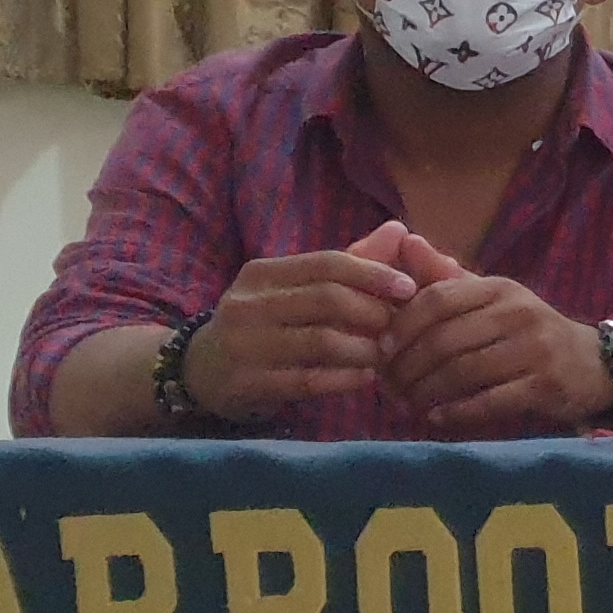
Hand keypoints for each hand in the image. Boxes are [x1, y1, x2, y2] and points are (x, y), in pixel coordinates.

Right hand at [186, 238, 423, 418]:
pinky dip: (346, 379)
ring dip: (365, 349)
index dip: (373, 273)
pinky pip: (309, 380)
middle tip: (400, 327)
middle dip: (373, 312)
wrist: (202, 370)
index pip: (327, 263)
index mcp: (263, 273)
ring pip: (322, 341)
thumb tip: (399, 229)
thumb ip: (348, 263)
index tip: (409, 287)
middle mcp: (249, 304)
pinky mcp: (248, 382)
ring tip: (386, 355)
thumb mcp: (296, 289)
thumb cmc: (264, 324)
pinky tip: (366, 378)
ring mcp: (245, 344)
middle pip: (327, 299)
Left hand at [384, 258, 611, 431]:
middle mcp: (517, 313)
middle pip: (445, 339)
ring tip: (407, 404)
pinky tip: (437, 418)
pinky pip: (490, 401)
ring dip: (427, 392)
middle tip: (389, 385)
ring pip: (463, 372)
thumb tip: (405, 241)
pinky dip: (457, 412)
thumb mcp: (493, 298)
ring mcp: (534, 350)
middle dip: (408, 366)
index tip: (382, 347)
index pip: (437, 298)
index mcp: (499, 288)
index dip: (403, 325)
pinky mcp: (545, 385)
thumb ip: (447, 277)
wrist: (595, 364)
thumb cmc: (530, 331)